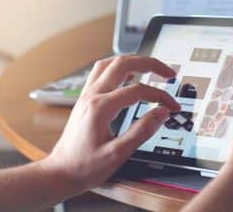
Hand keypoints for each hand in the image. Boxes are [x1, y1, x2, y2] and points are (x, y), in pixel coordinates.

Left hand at [44, 55, 179, 196]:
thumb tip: (161, 113)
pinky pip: (101, 72)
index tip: (172, 106)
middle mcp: (92, 95)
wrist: (60, 172)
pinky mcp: (85, 98)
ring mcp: (87, 95)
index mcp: (100, 108)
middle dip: (149, 63)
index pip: (138, 90)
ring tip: (149, 67)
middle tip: (167, 72)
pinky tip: (127, 75)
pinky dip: (118, 68)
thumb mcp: (117, 154)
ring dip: (132, 61)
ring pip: (110, 63)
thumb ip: (142, 131)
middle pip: (122, 64)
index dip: (160, 96)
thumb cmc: (84, 166)